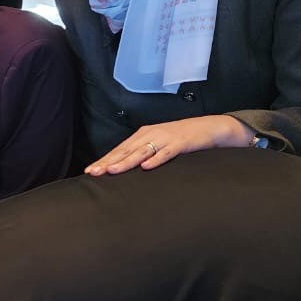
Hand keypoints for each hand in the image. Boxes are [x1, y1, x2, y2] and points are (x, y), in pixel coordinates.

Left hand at [85, 115, 254, 175]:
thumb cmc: (181, 139)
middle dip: (109, 162)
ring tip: (112, 170)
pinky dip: (156, 159)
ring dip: (127, 161)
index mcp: (143, 135)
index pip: (120, 149)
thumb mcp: (158, 145)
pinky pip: (167, 152)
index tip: (90, 171)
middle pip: (126, 150)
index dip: (104, 160)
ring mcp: (166, 138)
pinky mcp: (181, 143)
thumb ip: (142, 154)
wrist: (210, 128)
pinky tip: (146, 167)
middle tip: (93, 173)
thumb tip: (123, 170)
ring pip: (142, 151)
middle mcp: (151, 134)